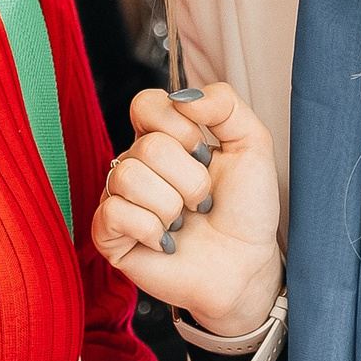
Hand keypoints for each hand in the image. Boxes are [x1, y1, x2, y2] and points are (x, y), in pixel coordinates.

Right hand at [91, 84, 281, 336]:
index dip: (181, 128)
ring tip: (184, 222)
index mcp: (163, 137)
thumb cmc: (246, 209)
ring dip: (172, 205)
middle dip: (191, 180)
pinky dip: (151, 230)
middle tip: (203, 201)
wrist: (246, 265)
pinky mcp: (109, 234)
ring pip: (128, 177)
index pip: (146, 104)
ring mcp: (119, 197)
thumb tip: (183, 96)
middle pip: (148, 147)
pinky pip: (114, 212)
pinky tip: (166, 241)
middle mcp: (136, 163)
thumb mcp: (252, 145)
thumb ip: (225, 105)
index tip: (206, 155)